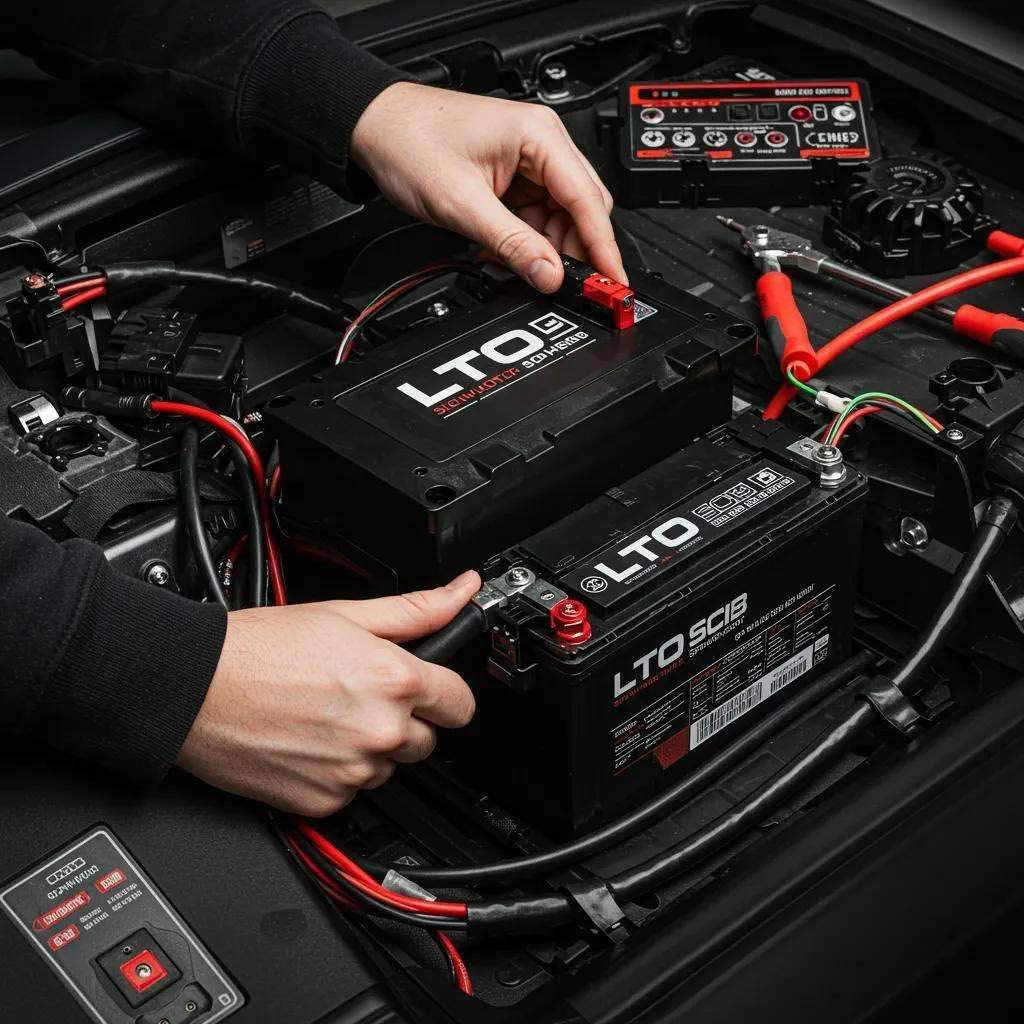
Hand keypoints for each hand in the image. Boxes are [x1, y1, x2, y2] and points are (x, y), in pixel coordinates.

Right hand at [177, 571, 479, 815]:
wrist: (196, 687)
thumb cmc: (260, 647)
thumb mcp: (346, 614)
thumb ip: (418, 609)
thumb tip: (462, 592)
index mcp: (394, 680)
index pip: (461, 703)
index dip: (446, 692)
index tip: (432, 689)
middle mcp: (380, 731)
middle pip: (427, 738)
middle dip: (404, 719)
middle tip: (359, 694)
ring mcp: (352, 772)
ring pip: (389, 766)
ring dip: (370, 746)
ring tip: (326, 714)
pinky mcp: (323, 802)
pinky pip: (352, 792)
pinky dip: (336, 773)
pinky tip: (308, 741)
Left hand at [351, 81, 625, 292]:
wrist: (373, 127)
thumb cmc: (410, 142)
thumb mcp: (464, 204)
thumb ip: (512, 245)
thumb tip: (550, 275)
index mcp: (540, 136)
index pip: (588, 200)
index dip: (603, 248)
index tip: (613, 283)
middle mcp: (542, 144)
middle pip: (582, 210)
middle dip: (576, 252)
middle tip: (571, 289)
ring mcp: (529, 161)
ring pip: (560, 218)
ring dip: (547, 250)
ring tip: (525, 273)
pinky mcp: (514, 178)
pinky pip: (536, 217)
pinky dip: (529, 243)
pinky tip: (512, 258)